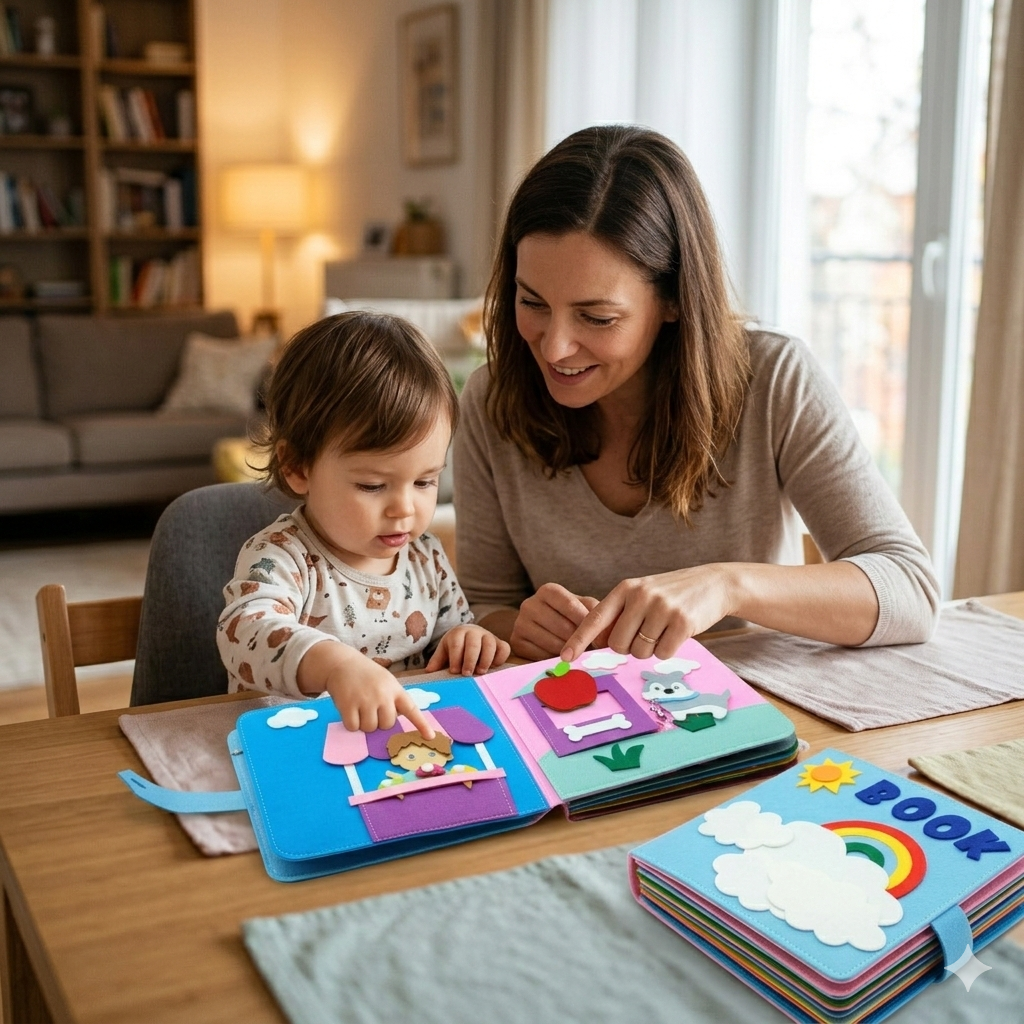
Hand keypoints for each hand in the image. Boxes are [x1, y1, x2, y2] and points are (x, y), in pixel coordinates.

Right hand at [298, 640, 433, 735]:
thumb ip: (393, 699)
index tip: (430, 737)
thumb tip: (392, 720)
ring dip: (364, 723)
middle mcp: (383, 695)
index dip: (421, 724)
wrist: (342, 663)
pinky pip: (353, 727)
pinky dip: (351, 723)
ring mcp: (366, 700)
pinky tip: (349, 709)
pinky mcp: (348, 705)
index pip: (411, 709)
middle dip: (379, 721)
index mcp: (395, 689)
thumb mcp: (386, 682)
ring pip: (370, 728)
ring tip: (360, 707)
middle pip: (387, 725)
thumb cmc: (367, 675)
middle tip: (371, 708)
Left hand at [425, 625, 511, 674]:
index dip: (456, 657)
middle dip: (470, 659)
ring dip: (486, 659)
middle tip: (467, 674)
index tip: (454, 672)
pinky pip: (504, 648)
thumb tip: (429, 672)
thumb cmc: (455, 648)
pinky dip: (501, 657)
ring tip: (480, 672)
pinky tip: (494, 667)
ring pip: (490, 644)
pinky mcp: (499, 643)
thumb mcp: (444, 651)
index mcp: (458, 633)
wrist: (470, 635)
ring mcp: (488, 636)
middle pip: (473, 643)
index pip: (457, 643)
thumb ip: (437, 661)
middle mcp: (474, 632)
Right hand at [509, 583, 600, 659]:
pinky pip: (541, 656)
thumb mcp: (584, 607)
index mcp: (548, 590)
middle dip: (579, 640)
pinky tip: (559, 655)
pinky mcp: (516, 642)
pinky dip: (554, 659)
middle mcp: (529, 604)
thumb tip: (603, 632)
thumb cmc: (570, 615)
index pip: (570, 606)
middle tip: (591, 648)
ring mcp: (520, 623)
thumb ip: (595, 612)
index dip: (586, 622)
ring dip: (569, 652)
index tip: (598, 635)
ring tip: (577, 652)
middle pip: (563, 627)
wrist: (542, 626)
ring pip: (554, 644)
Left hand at [560, 565, 733, 662]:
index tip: (564, 657)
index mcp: (626, 589)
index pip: (595, 618)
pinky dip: (668, 650)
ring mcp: (662, 608)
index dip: (578, 640)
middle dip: (629, 648)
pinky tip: (677, 633)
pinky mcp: (682, 622)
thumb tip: (599, 645)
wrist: (713, 583)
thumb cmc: (671, 594)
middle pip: (618, 645)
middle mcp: (641, 596)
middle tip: (646, 634)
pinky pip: (663, 654)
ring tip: (664, 629)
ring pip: (640, 652)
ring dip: (651, 650)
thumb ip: (621, 615)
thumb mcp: (642, 595)